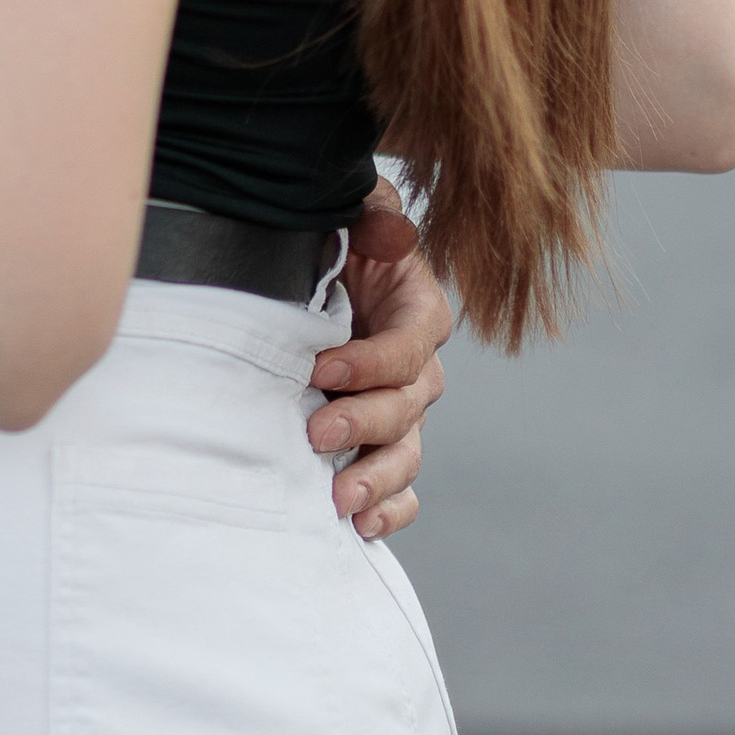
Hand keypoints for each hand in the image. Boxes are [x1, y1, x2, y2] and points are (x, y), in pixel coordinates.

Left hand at [306, 179, 450, 539]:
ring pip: (406, 454)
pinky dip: (389, 510)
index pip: (411, 344)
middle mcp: (418, 368)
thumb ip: (374, 213)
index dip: (372, 361)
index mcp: (418, 310)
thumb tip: (387, 226)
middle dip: (363, 424)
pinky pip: (401, 488)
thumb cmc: (336, 237)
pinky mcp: (381, 443)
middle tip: (315, 433)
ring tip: (339, 500)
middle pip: (407, 406)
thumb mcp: (356, 208)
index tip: (320, 368)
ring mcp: (400, 412)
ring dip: (375, 480)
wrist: (316, 273)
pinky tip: (363, 526)